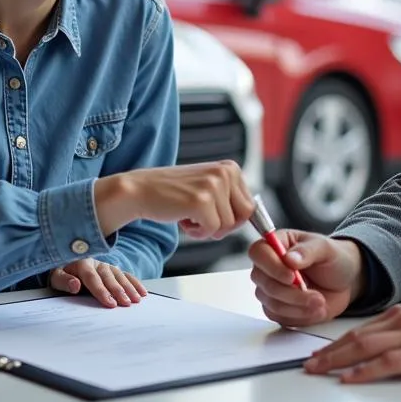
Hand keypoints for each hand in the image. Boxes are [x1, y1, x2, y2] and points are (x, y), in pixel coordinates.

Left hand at [49, 259, 146, 307]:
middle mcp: (97, 262)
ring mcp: (106, 265)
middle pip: (109, 277)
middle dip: (118, 290)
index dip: (101, 291)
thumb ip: (64, 281)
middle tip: (126, 303)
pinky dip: (134, 283)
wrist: (65, 263)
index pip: (92, 278)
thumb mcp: (56, 278)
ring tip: (137, 299)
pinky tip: (142, 291)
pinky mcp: (112, 270)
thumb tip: (75, 285)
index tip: (110, 303)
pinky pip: (125, 275)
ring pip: (119, 275)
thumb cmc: (61, 274)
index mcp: (82, 263)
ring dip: (129, 287)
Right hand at [95, 161, 253, 239]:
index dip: (232, 218)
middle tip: (203, 220)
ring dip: (208, 229)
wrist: (141, 190)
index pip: (250, 205)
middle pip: (244, 216)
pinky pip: (212, 231)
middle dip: (224, 226)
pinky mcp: (202, 201)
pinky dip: (198, 233)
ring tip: (190, 216)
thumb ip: (230, 198)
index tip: (214, 216)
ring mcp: (214, 185)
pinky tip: (183, 220)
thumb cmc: (173, 193)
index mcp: (230, 168)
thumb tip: (259, 219)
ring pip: (227, 226)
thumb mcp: (208, 187)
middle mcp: (225, 172)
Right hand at [249, 231, 364, 326]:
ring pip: (271, 302)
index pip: (258, 252)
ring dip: (298, 306)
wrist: (345, 281)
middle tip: (315, 295)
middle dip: (291, 293)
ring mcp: (272, 288)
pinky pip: (279, 317)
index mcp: (277, 243)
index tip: (291, 276)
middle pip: (263, 282)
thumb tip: (289, 258)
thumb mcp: (326, 249)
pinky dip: (299, 316)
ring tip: (320, 302)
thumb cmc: (334, 258)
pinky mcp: (279, 308)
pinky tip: (315, 310)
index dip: (271, 266)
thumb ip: (307, 251)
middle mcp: (269, 266)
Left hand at [303, 301, 400, 381]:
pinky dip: (365, 370)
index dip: (335, 342)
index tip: (318, 354)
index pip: (359, 329)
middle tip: (309, 364)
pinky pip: (388, 362)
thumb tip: (381, 349)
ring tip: (319, 370)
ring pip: (365, 346)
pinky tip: (351, 378)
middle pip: (356, 337)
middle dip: (329, 351)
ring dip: (338, 359)